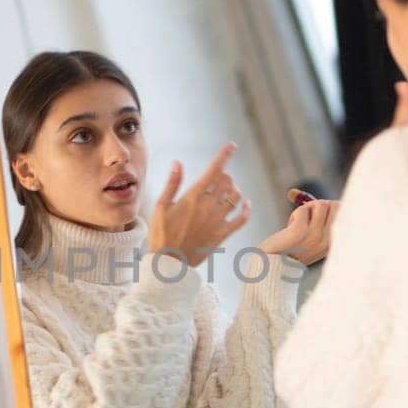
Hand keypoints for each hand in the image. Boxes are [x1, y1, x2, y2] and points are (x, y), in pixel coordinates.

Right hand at [148, 141, 251, 266]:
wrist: (169, 262)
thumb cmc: (161, 234)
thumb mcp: (161, 206)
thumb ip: (172, 183)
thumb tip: (178, 163)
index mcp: (193, 197)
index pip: (214, 170)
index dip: (224, 155)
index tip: (232, 145)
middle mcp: (209, 207)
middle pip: (226, 181)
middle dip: (224, 174)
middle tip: (219, 175)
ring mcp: (217, 221)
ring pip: (235, 197)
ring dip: (234, 188)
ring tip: (228, 188)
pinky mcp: (222, 234)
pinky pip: (241, 219)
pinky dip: (246, 209)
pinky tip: (246, 204)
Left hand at [261, 195, 336, 266]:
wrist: (273, 266)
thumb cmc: (291, 249)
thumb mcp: (308, 233)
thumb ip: (307, 213)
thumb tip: (292, 192)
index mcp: (334, 243)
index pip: (345, 212)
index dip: (331, 206)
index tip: (318, 212)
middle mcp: (328, 241)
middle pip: (334, 205)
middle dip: (319, 205)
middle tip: (307, 218)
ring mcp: (315, 238)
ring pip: (319, 204)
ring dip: (306, 209)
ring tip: (298, 224)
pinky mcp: (300, 233)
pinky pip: (303, 210)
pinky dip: (296, 215)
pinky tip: (290, 228)